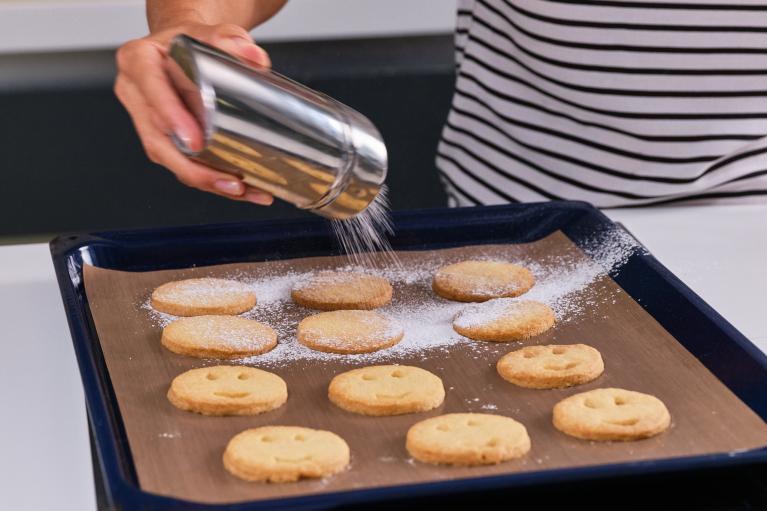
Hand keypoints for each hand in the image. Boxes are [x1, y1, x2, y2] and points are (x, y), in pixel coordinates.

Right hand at [114, 23, 273, 204]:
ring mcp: (147, 122)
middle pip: (158, 140)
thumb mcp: (213, 32)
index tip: (196, 141)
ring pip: (170, 160)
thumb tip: (255, 58)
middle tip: (229, 181)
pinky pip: (182, 165)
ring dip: (206, 181)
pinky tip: (242, 190)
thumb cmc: (192, 41)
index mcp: (138, 61)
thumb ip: (232, 39)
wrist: (184, 49)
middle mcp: (135, 94)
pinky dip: (211, 180)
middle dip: (193, 168)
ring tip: (243, 190)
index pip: (151, 89)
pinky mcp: (162, 140)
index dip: (171, 117)